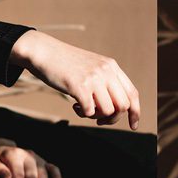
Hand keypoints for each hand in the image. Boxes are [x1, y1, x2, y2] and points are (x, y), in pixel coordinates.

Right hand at [9, 30, 141, 129]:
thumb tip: (114, 107)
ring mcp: (93, 78)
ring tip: (83, 109)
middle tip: (99, 120)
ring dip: (95, 116)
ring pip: (108, 110)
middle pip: (123, 106)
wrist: (42, 51)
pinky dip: (83, 114)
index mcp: (111, 66)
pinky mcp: (79, 85)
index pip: (132, 93)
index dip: (135, 112)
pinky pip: (90, 110)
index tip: (132, 126)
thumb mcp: (90, 66)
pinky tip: (73, 105)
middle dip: (112, 119)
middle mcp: (106, 71)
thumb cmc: (63, 62)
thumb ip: (104, 80)